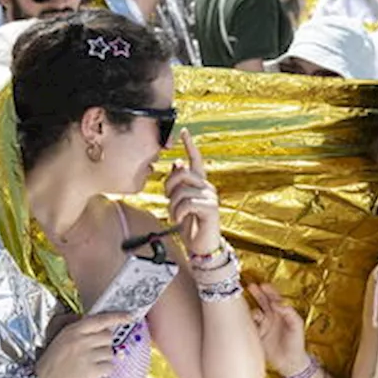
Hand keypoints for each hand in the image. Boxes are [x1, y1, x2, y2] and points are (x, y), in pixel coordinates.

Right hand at [34, 312, 133, 377]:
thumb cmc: (51, 363)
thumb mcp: (61, 339)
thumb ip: (79, 331)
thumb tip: (102, 326)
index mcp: (73, 330)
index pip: (100, 319)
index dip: (118, 316)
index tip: (130, 316)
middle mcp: (81, 340)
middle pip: (108, 336)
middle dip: (105, 344)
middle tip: (94, 353)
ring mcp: (87, 356)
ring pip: (110, 352)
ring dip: (104, 359)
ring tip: (89, 365)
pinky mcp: (92, 371)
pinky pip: (109, 366)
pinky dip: (104, 371)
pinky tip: (92, 374)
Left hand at [164, 128, 221, 256]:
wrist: (201, 246)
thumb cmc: (191, 225)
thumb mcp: (179, 203)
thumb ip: (178, 185)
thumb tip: (176, 164)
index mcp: (199, 184)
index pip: (195, 160)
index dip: (190, 145)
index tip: (184, 131)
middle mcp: (207, 187)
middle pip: (183, 173)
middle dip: (168, 185)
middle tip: (167, 199)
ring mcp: (210, 197)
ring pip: (182, 190)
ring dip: (172, 205)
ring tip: (174, 216)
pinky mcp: (210, 209)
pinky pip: (188, 203)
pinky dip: (178, 213)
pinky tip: (179, 220)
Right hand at [247, 283, 308, 377]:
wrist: (290, 363)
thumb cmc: (297, 343)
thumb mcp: (297, 325)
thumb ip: (289, 312)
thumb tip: (277, 302)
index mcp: (282, 312)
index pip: (274, 298)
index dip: (269, 290)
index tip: (263, 285)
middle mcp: (271, 316)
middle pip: (262, 301)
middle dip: (257, 293)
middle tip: (251, 286)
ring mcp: (263, 325)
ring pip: (255, 312)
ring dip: (252, 308)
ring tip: (252, 309)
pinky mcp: (257, 335)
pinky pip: (250, 325)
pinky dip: (247, 321)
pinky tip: (246, 320)